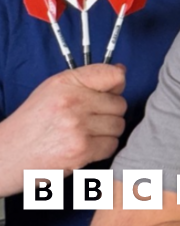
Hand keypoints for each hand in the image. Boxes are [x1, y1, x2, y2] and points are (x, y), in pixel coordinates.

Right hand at [0, 64, 126, 196]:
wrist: (5, 155)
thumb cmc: (31, 124)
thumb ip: (87, 80)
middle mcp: (72, 101)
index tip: (109, 91)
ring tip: (83, 133)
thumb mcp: (52, 91)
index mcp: (64, 83)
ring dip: (106, 132)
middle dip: (108, 113)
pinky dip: (101, 148)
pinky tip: (83, 146)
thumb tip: (121, 70)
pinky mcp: (81, 150)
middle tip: (87, 119)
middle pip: (119, 104)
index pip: (113, 75)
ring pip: (118, 125)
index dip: (116, 85)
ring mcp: (77, 127)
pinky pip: (111, 144)